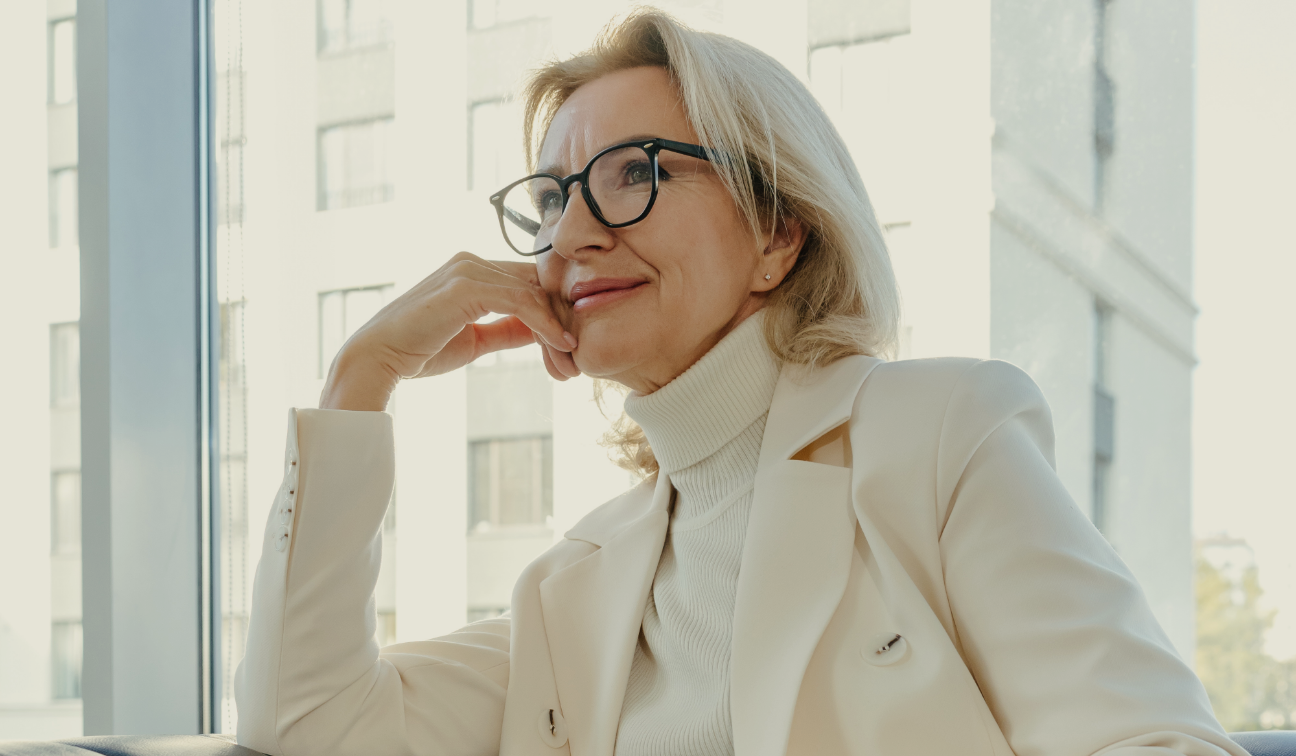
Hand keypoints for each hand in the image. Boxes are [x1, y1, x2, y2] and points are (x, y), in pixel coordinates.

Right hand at [320, 252, 579, 410]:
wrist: (379, 357)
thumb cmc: (420, 350)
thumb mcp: (476, 339)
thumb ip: (507, 329)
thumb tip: (541, 330)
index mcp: (472, 269)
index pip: (528, 282)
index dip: (554, 311)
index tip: (570, 344)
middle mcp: (472, 261)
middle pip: (536, 282)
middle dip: (562, 318)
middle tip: (577, 355)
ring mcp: (468, 269)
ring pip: (534, 292)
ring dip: (557, 326)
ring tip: (570, 357)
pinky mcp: (467, 286)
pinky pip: (521, 301)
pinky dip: (545, 324)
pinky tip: (559, 344)